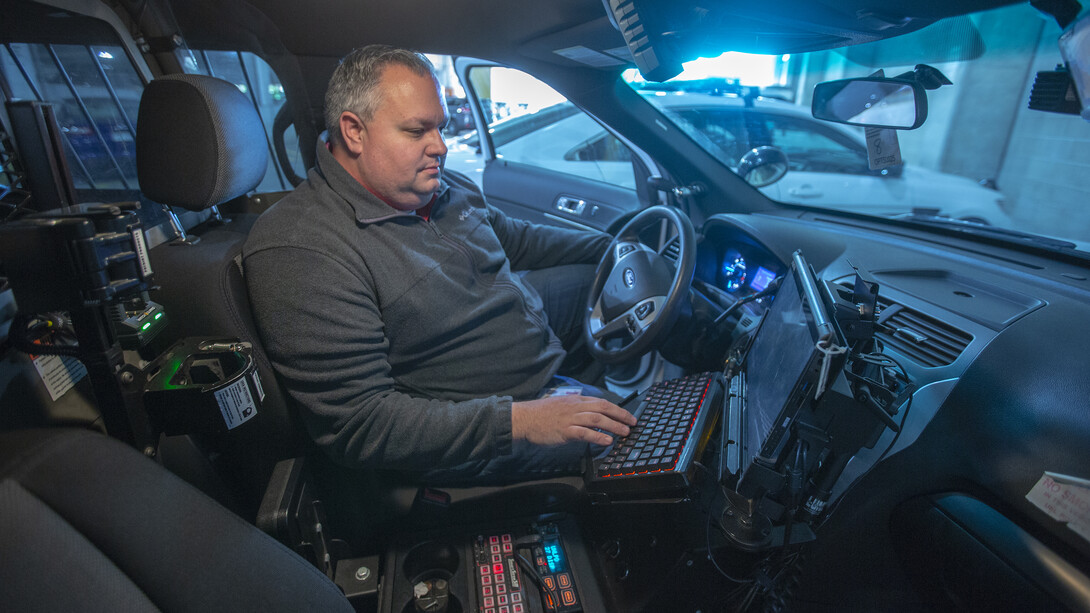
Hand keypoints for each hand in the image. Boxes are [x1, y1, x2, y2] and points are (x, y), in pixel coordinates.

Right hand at [511, 395, 636, 446]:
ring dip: (613, 425)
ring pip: (597, 419)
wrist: (524, 418)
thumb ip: (576, 407)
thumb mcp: (561, 404)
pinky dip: (597, 436)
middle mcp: (575, 407)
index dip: (617, 408)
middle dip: (621, 415)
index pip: (601, 402)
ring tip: (624, 432)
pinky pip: (584, 433)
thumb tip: (590, 413)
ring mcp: (570, 418)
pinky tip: (607, 441)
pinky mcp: (565, 430)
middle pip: (603, 408)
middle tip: (633, 423)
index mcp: (576, 400)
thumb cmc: (541, 413)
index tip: (628, 416)